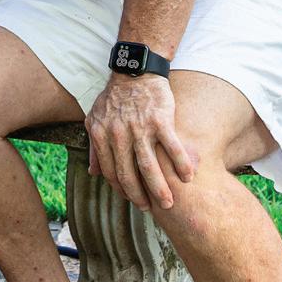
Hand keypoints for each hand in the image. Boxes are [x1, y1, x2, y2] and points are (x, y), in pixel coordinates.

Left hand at [85, 74, 195, 210]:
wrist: (134, 72)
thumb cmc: (114, 98)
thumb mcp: (95, 119)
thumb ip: (94, 147)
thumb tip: (93, 173)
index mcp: (101, 135)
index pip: (110, 171)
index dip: (120, 189)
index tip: (131, 199)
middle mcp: (118, 134)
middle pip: (128, 173)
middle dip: (139, 195)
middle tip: (150, 209)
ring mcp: (140, 128)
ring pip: (149, 166)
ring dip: (160, 188)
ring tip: (168, 204)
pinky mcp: (161, 120)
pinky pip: (172, 147)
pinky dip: (181, 164)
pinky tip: (188, 177)